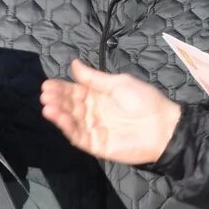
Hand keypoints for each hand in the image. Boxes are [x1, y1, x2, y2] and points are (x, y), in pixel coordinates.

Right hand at [40, 60, 181, 165]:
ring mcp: (94, 129)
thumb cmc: (144, 100)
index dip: (61, 88)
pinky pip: (78, 136)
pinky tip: (59, 118)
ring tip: (47, 106)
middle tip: (45, 94)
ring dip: (58, 114)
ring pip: (71, 121)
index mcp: (98, 97)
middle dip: (57, 100)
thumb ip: (94, 78)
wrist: (163, 126)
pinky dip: (68, 128)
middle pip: (70, 106)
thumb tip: (73, 64)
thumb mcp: (118, 83)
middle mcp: (93, 113)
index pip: (74, 92)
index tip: (47, 84)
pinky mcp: (96, 145)